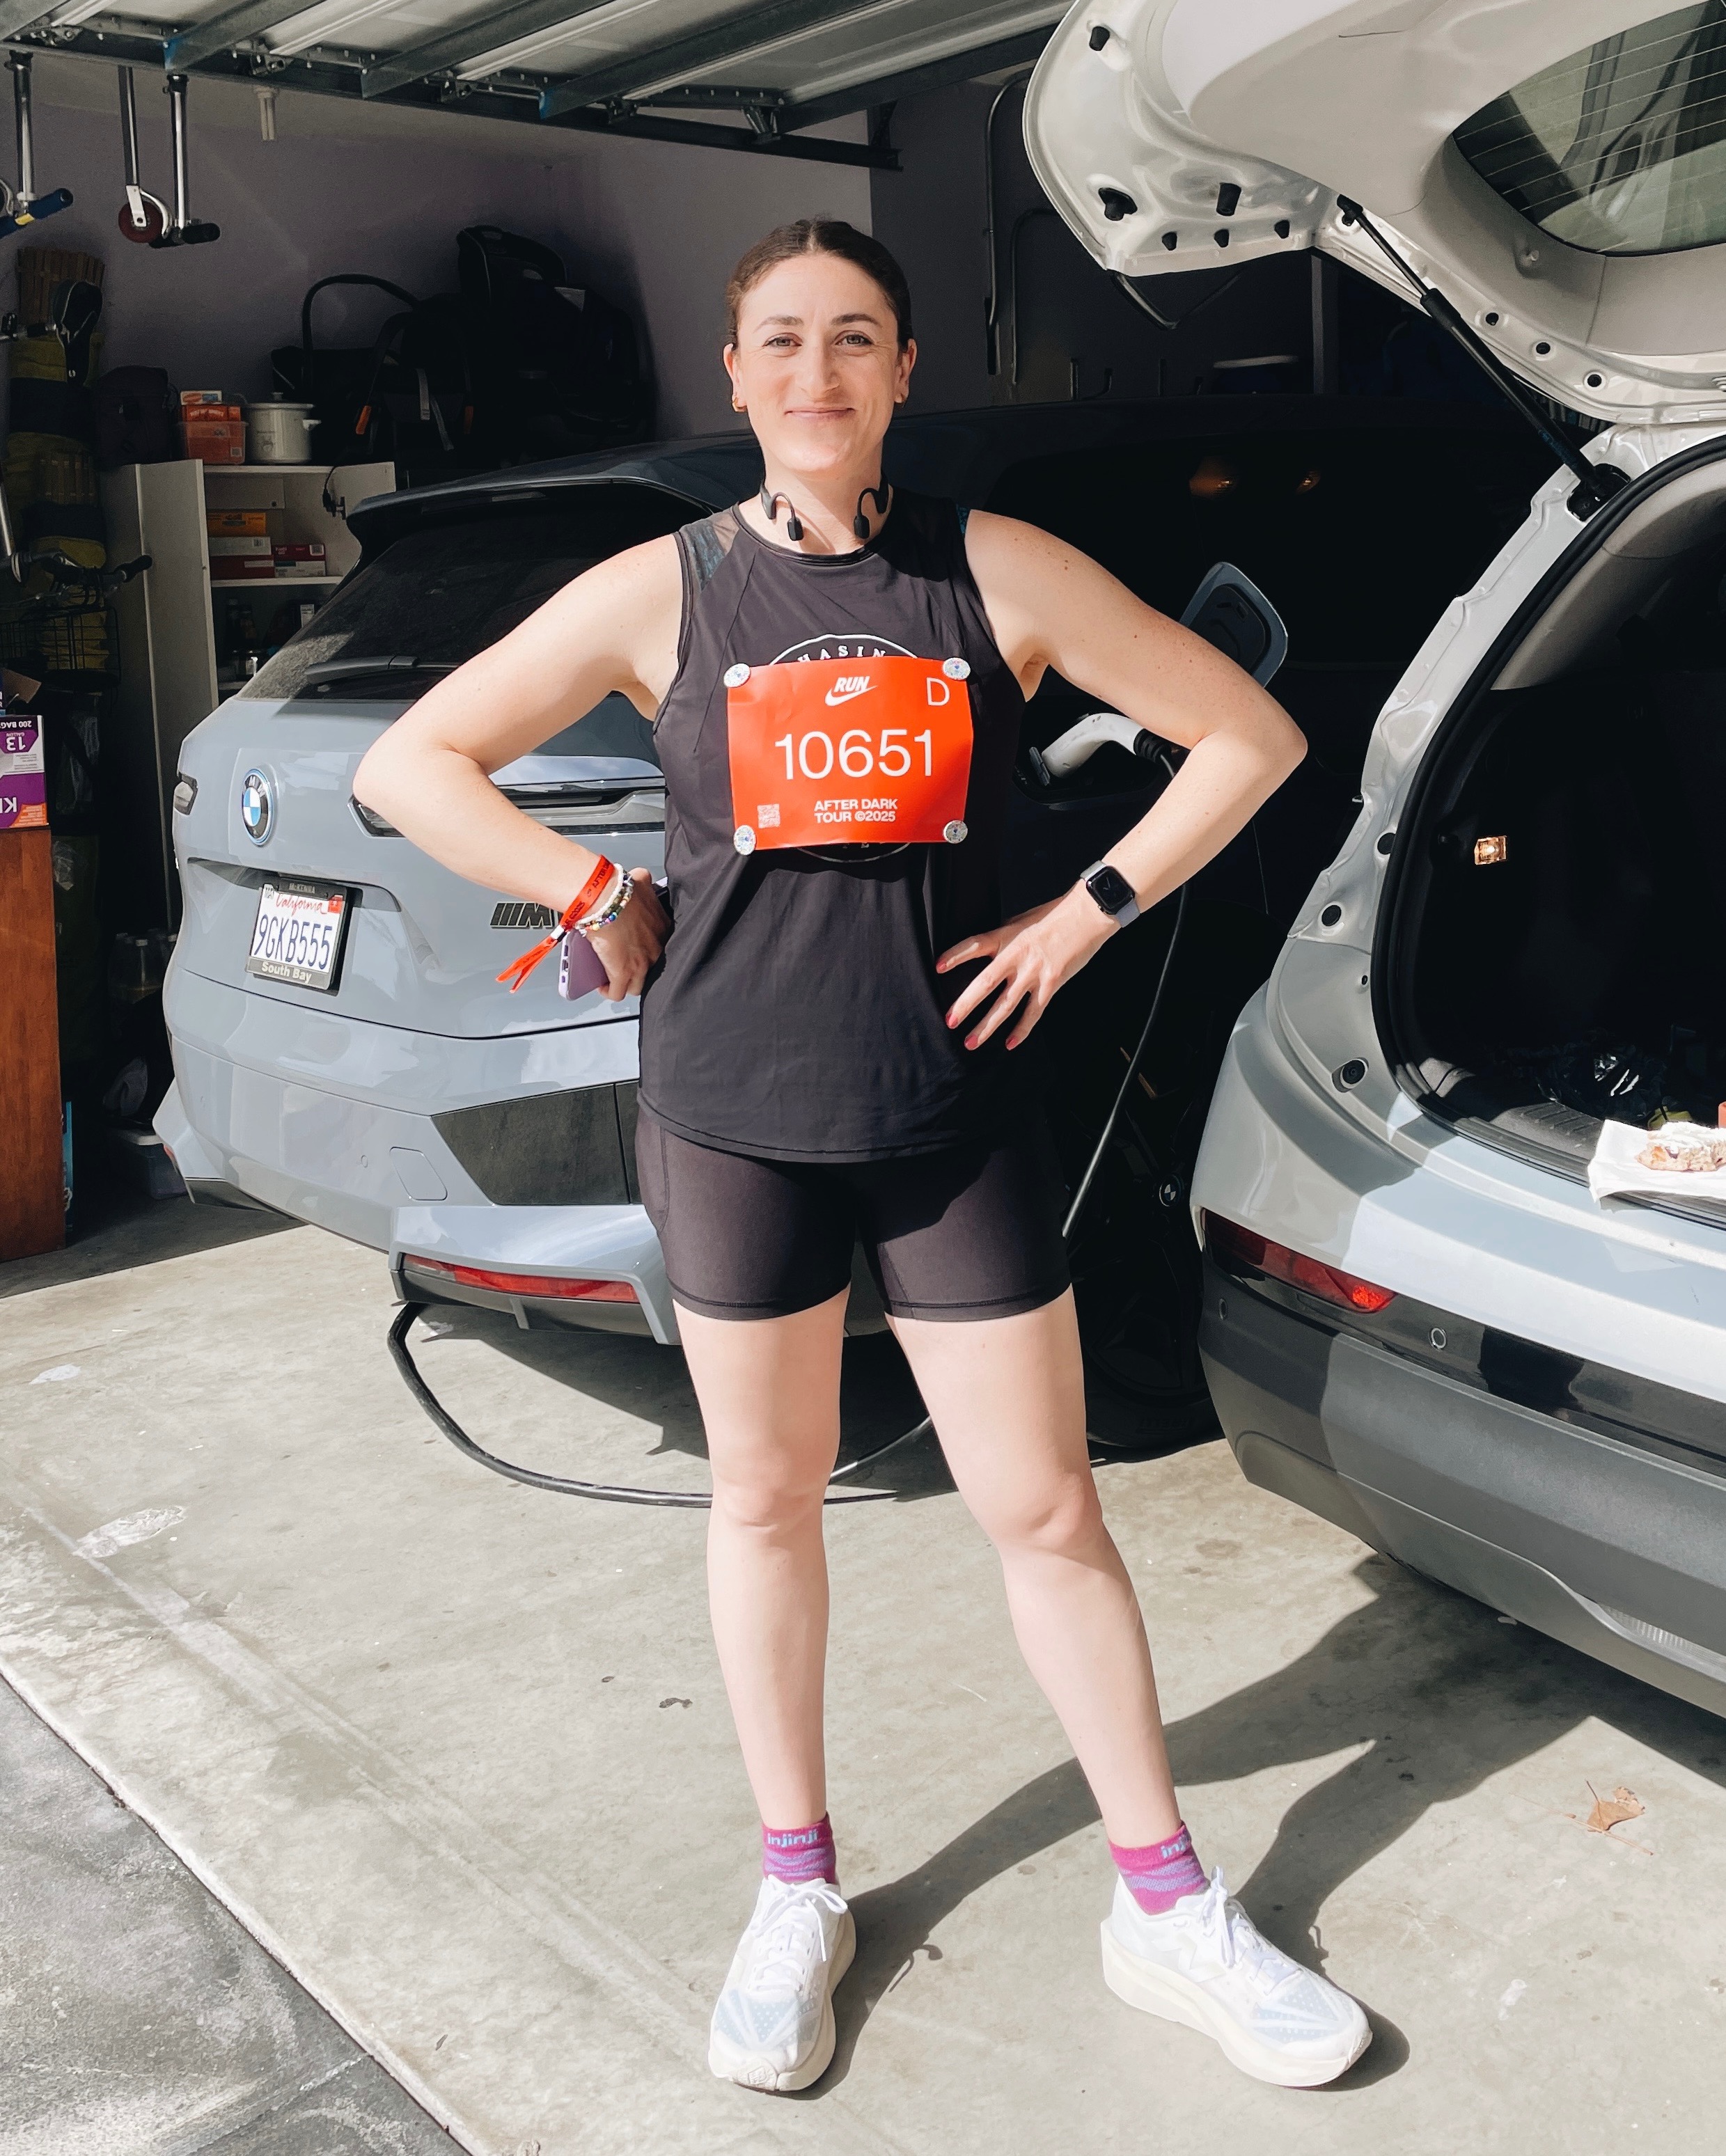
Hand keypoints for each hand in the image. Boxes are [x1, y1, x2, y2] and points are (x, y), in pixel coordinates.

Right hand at [587, 868, 667, 1000]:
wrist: (605, 899)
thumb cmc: (619, 890)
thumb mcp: (639, 882)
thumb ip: (644, 881)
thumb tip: (639, 877)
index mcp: (662, 929)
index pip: (661, 947)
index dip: (647, 950)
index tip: (637, 949)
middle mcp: (656, 950)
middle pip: (653, 970)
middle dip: (639, 970)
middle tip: (626, 965)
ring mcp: (642, 964)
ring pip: (637, 986)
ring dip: (626, 984)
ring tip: (614, 978)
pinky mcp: (623, 974)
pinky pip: (618, 993)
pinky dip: (609, 992)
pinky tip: (604, 987)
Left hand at [937, 887, 1114, 1050]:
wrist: (1086, 915)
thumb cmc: (1053, 916)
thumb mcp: (1020, 921)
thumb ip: (1003, 938)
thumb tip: (987, 951)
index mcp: (1005, 935)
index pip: (973, 945)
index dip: (955, 956)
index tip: (937, 967)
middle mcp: (1015, 955)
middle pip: (984, 984)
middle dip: (965, 1005)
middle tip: (950, 1022)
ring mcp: (1033, 972)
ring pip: (1005, 1005)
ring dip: (987, 1026)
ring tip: (970, 1043)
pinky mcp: (1051, 983)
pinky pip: (1033, 1012)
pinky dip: (1021, 1030)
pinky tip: (1009, 1044)